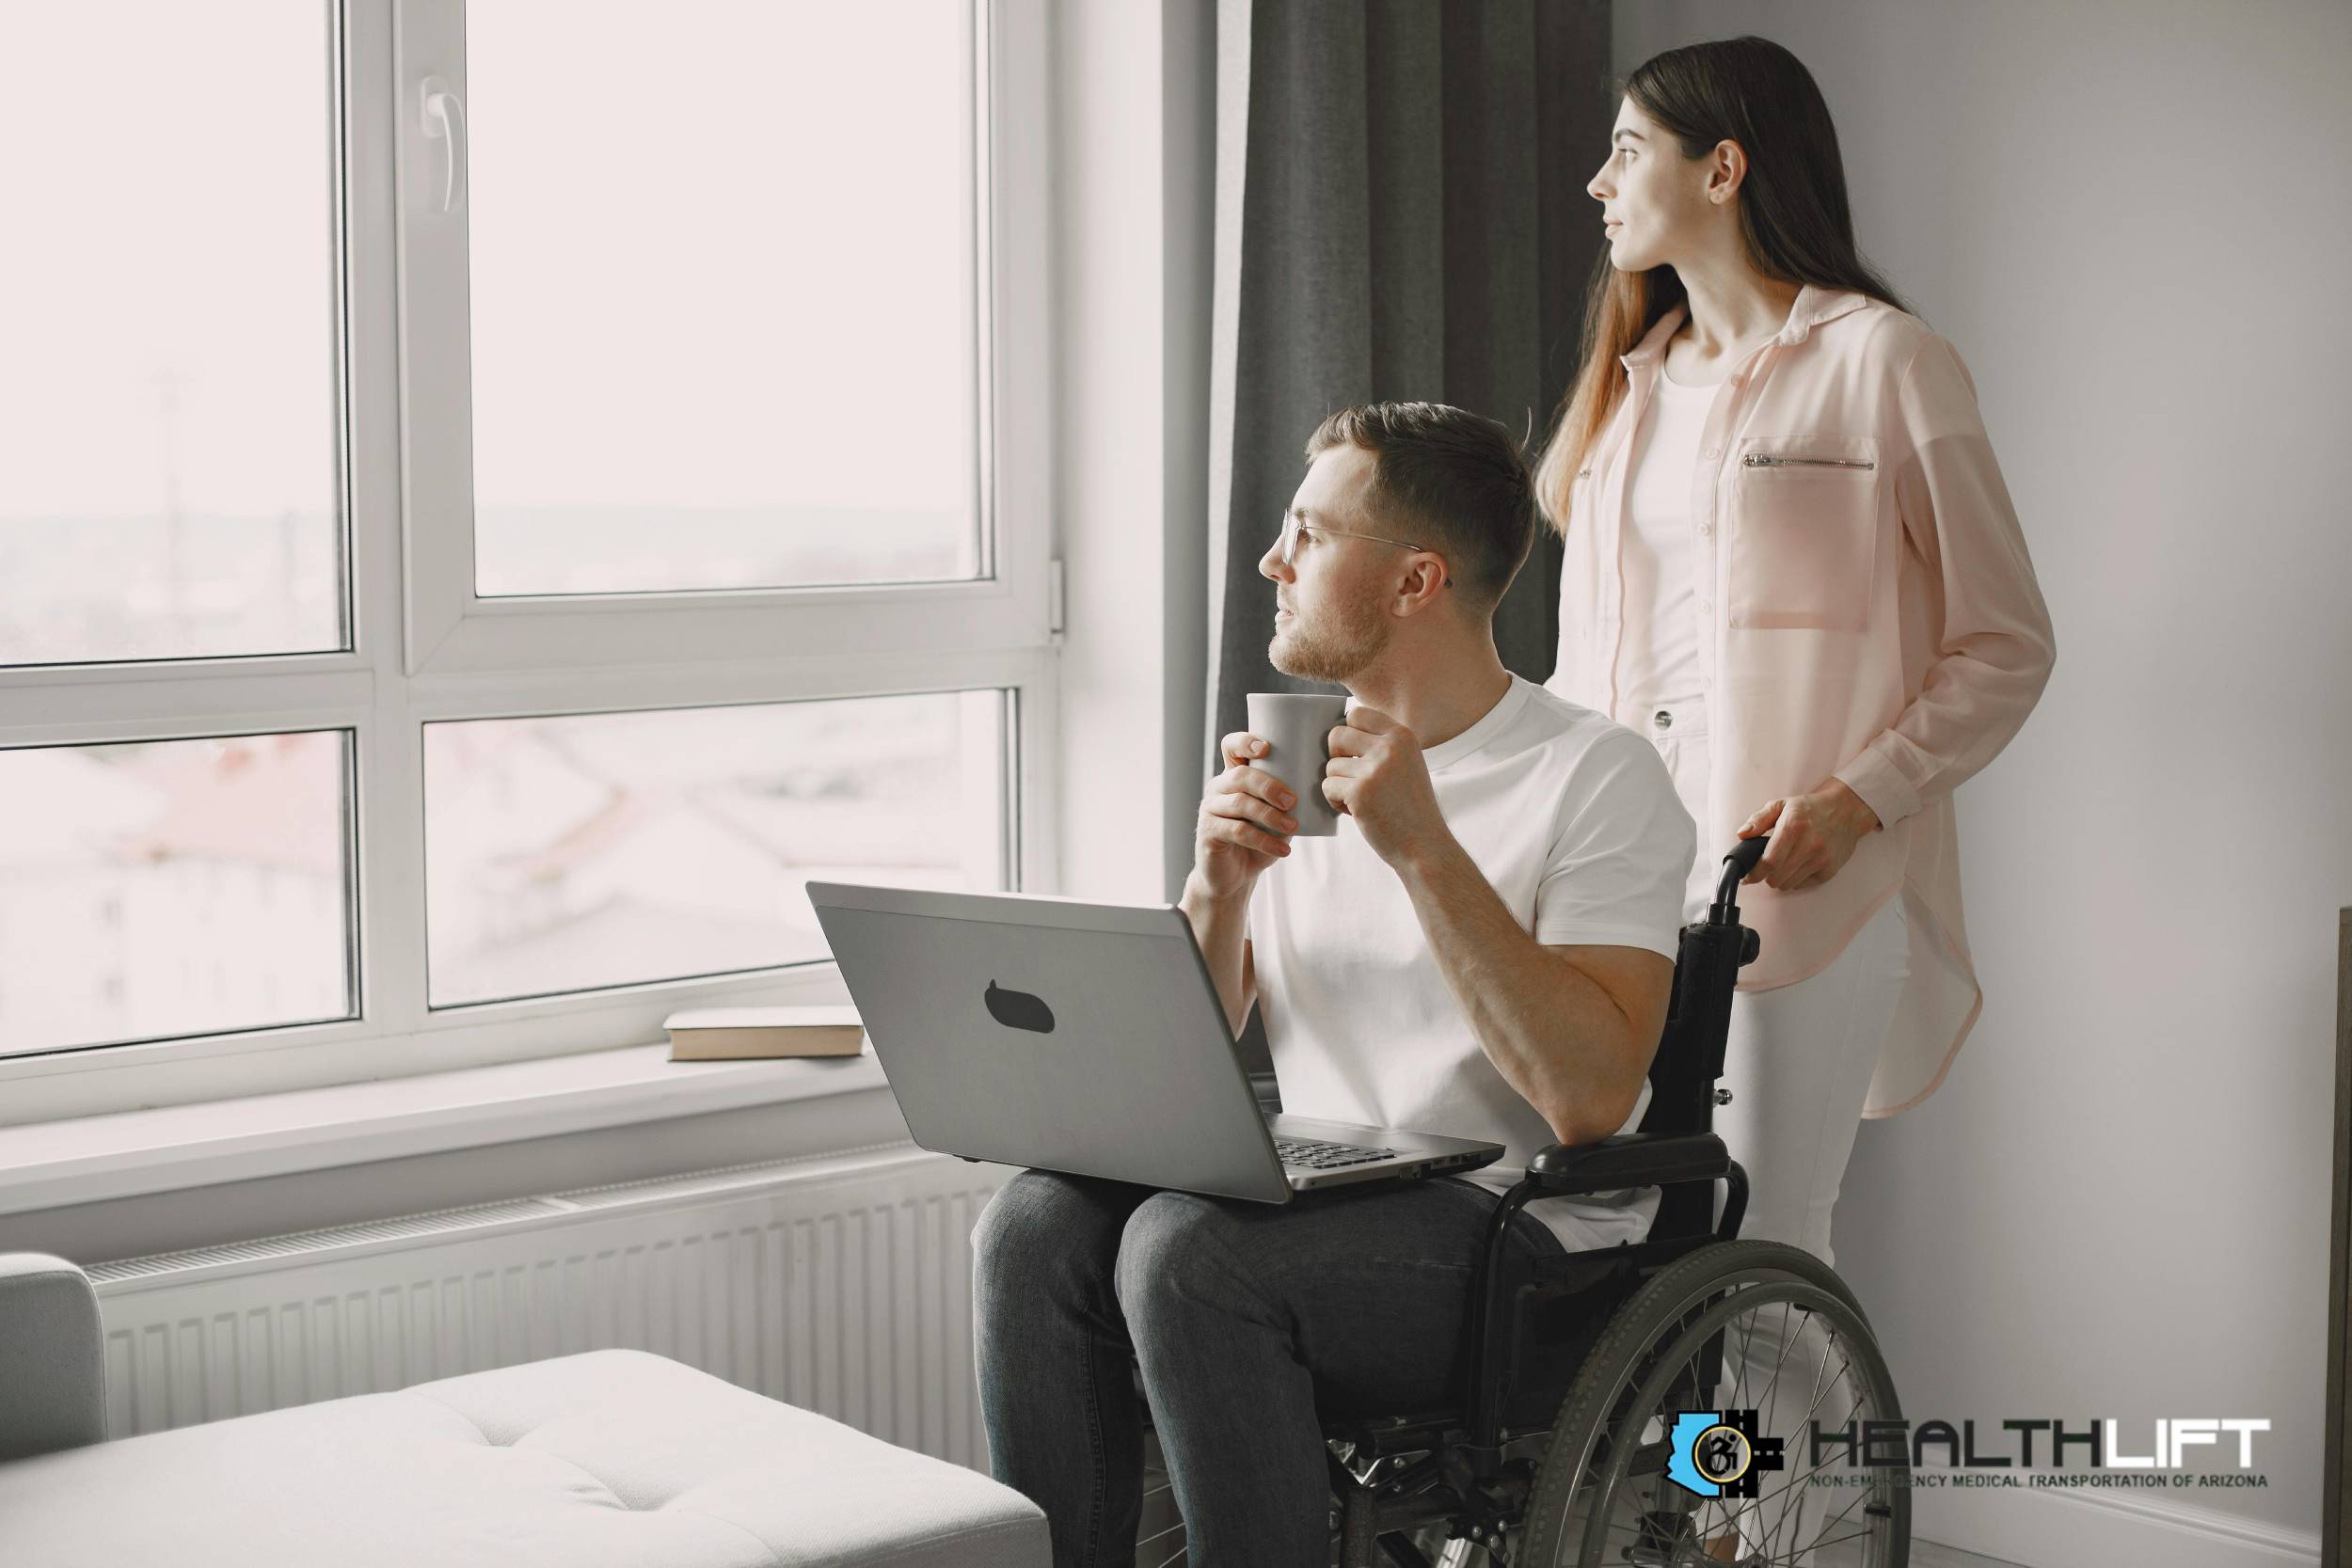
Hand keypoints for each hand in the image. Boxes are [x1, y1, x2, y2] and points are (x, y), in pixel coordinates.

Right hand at [1193, 730, 1300, 898]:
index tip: (1266, 748)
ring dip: (1270, 815)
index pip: (1231, 746)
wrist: (1234, 876)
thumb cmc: (1258, 840)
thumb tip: (1322, 789)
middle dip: (1269, 786)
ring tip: (1293, 827)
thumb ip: (1287, 801)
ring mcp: (1210, 809)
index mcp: (1233, 775)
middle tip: (1293, 801)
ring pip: (1240, 803)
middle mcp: (1218, 787)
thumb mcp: (1275, 816)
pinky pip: (1237, 831)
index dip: (1245, 742)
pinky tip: (1283, 850)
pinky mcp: (1208, 832)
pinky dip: (1264, 841)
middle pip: (1240, 776)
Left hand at [1322, 705, 1449, 866]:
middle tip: (1351, 777)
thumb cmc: (1411, 808)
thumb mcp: (1406, 764)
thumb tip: (1338, 732)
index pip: (1356, 714)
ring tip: (1360, 800)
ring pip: (1330, 766)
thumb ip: (1381, 745)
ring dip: (1338, 785)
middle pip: (1336, 735)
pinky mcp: (1359, 792)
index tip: (1353, 754)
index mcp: (1402, 736)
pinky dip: (1335, 801)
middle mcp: (1390, 747)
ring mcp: (1374, 769)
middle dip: (1336, 757)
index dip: (1347, 733)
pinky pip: (1327, 786)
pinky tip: (1355, 811)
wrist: (1425, 846)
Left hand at [1736, 778, 1880, 891]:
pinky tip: (1798, 864)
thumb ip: (1759, 820)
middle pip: (1775, 878)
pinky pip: (1802, 884)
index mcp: (1793, 828)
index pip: (1768, 862)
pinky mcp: (1829, 871)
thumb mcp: (1781, 805)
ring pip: (1787, 884)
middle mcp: (1809, 846)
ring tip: (1783, 862)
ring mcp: (1821, 860)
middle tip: (1767, 865)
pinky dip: (1795, 878)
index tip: (1747, 876)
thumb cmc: (1812, 807)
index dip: (1754, 874)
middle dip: (1766, 875)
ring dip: (1780, 877)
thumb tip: (1742, 835)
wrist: (1847, 810)